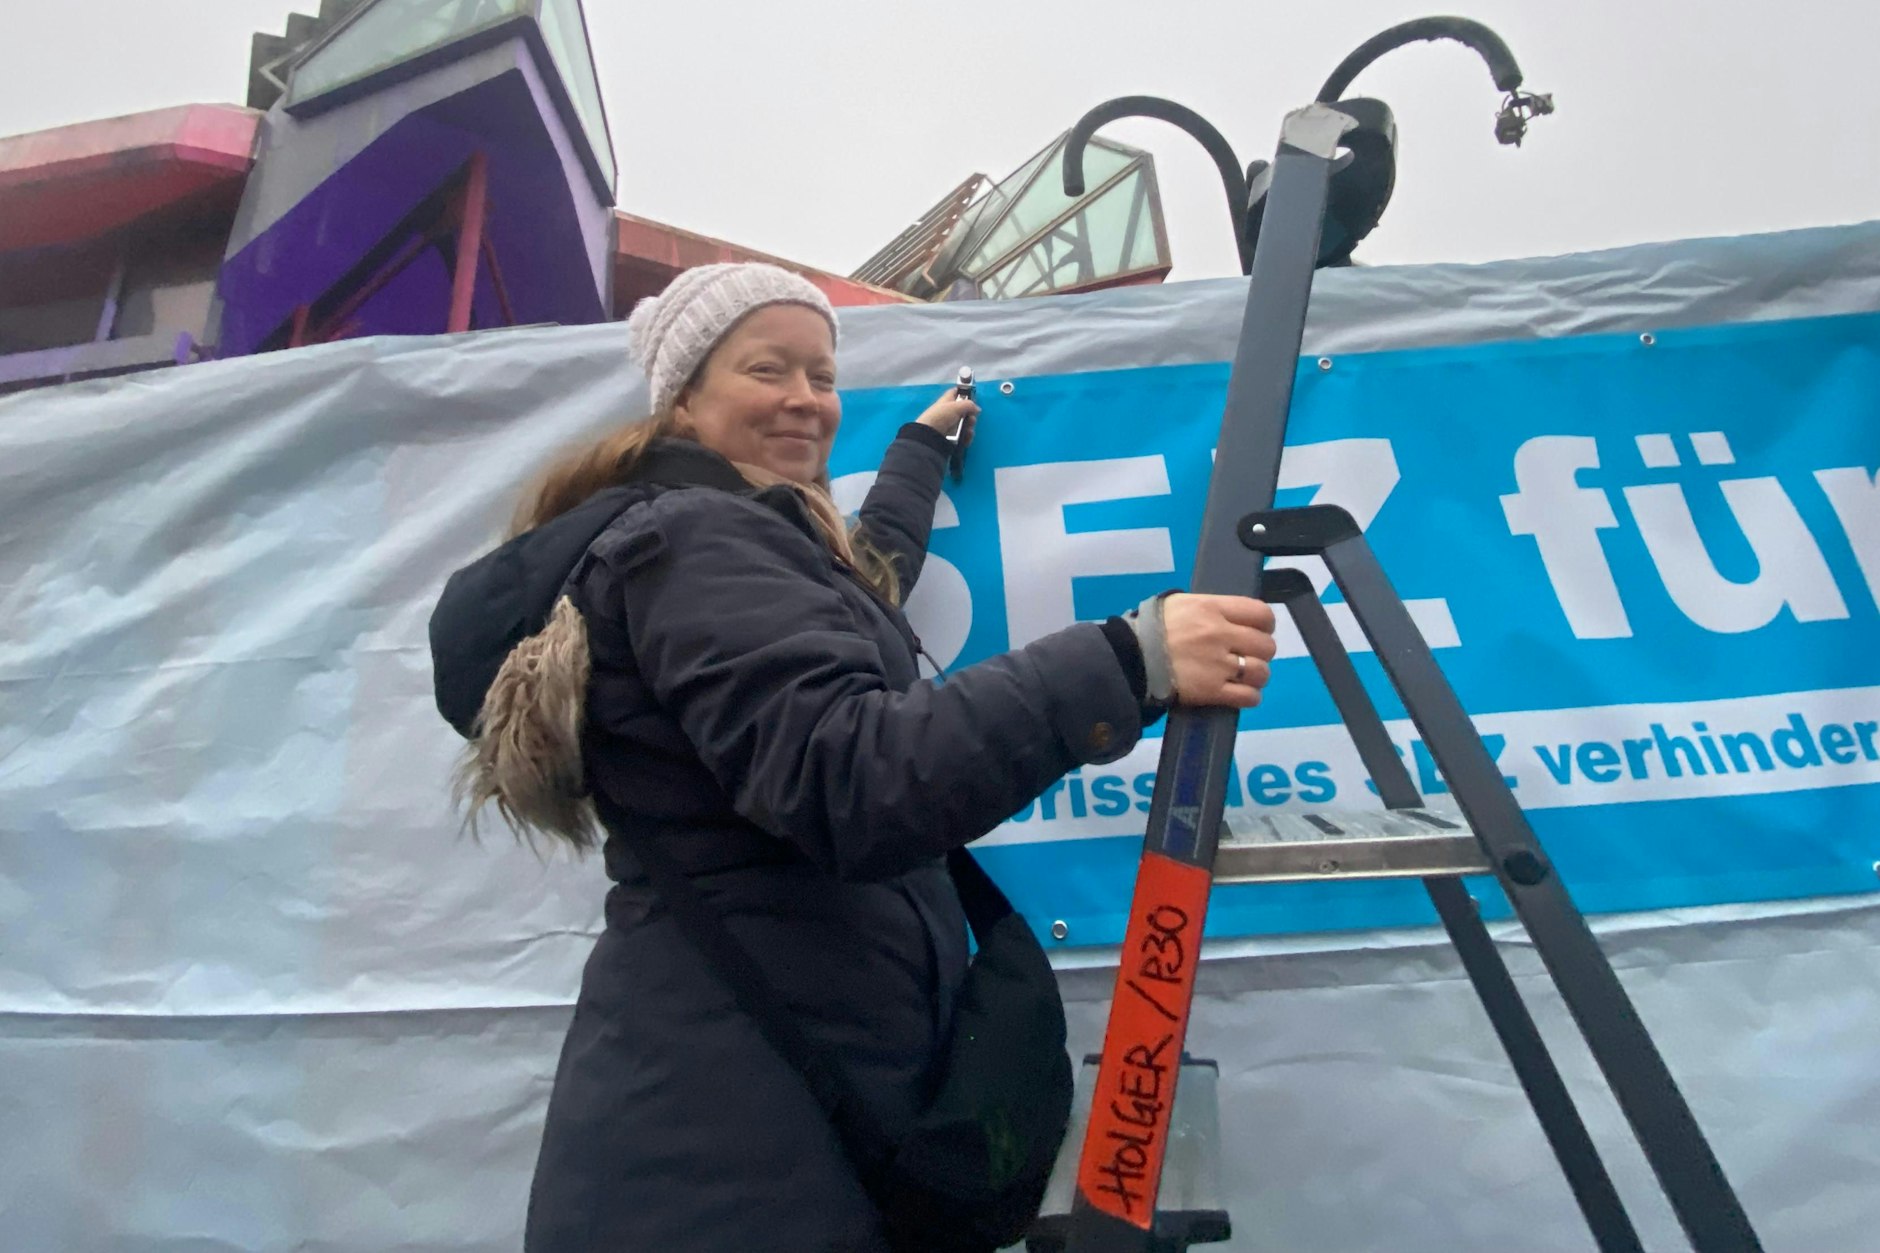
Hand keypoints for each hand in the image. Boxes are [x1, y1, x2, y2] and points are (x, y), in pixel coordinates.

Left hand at [915, 387, 978, 449]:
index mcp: (946, 401)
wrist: (930, 437)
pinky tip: (966, 438)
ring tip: (968, 430)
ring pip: (966, 424)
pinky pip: (964, 436)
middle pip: (964, 411)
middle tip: (971, 419)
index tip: (971, 397)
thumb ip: (969, 405)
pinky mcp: (952, 438)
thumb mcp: (956, 406)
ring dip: (969, 427)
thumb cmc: (940, 417)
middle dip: (970, 415)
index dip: (963, 393)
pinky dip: (967, 437)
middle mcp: (948, 413)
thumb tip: (977, 409)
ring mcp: (950, 426)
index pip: (955, 393)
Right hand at [1162, 594, 1276, 707]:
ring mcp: (1218, 665)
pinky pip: (1248, 697)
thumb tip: (1230, 614)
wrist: (1130, 657)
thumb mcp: (1179, 604)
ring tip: (1244, 678)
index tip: (1258, 631)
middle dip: (1261, 652)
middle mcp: (1220, 635)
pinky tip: (1241, 694)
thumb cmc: (1151, 627)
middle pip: (1265, 645)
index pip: (1261, 614)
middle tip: (1248, 656)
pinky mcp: (1211, 691)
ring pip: (1260, 672)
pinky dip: (1250, 697)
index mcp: (1213, 609)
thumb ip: (1209, 607)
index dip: (1266, 625)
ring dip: (1256, 676)